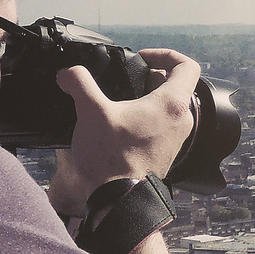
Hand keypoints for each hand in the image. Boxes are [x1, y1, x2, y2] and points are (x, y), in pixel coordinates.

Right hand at [46, 48, 199, 215]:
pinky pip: (163, 125)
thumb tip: (67, 73)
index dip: (167, 54)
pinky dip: (147, 117)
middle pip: (177, 85)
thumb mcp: (91, 111)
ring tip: (121, 99)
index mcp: (172, 104)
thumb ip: (79, 83)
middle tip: (129, 77)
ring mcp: (177, 138)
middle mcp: (181, 120)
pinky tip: (121, 122)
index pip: (187, 66)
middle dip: (153, 76)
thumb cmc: (112, 158)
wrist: (120, 199)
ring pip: (170, 107)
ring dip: (149, 98)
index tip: (143, 58)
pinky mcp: (167, 152)